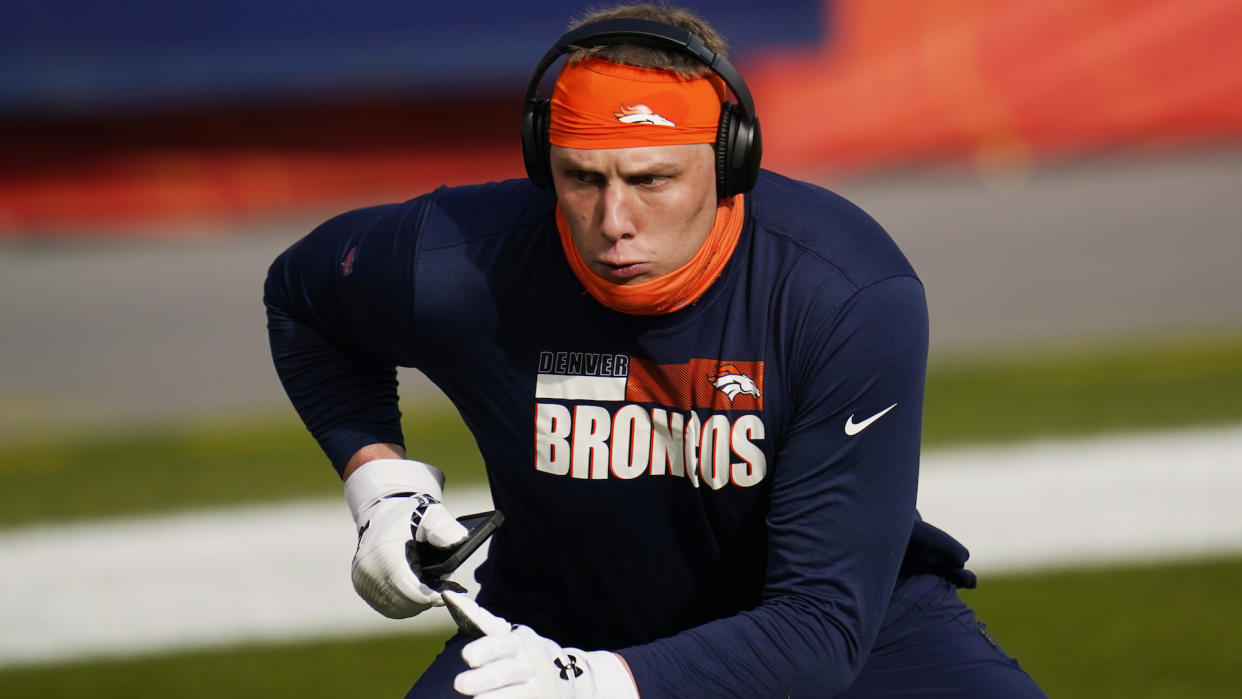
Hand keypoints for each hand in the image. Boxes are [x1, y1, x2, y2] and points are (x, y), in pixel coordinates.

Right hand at [344, 459, 467, 617]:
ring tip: (430, 585)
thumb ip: (445, 529)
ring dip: (417, 603)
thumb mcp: (432, 515)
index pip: (410, 591)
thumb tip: (459, 542)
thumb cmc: (411, 515)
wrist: (383, 512)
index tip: (450, 592)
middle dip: (427, 599)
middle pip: (405, 603)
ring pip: (397, 608)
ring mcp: (362, 580)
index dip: (432, 596)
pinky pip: (388, 607)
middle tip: (443, 587)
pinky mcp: (361, 587)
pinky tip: (416, 589)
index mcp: (385, 554)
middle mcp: (368, 570)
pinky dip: (405, 603)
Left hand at [444, 591, 638, 698]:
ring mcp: (537, 686)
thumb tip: (450, 596)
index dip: (484, 650)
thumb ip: (483, 621)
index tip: (467, 657)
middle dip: (482, 679)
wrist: (568, 677)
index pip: (500, 644)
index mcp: (519, 642)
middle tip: (459, 684)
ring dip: (494, 698)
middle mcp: (530, 663)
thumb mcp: (510, 635)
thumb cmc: (525, 653)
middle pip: (504, 672)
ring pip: (515, 693)